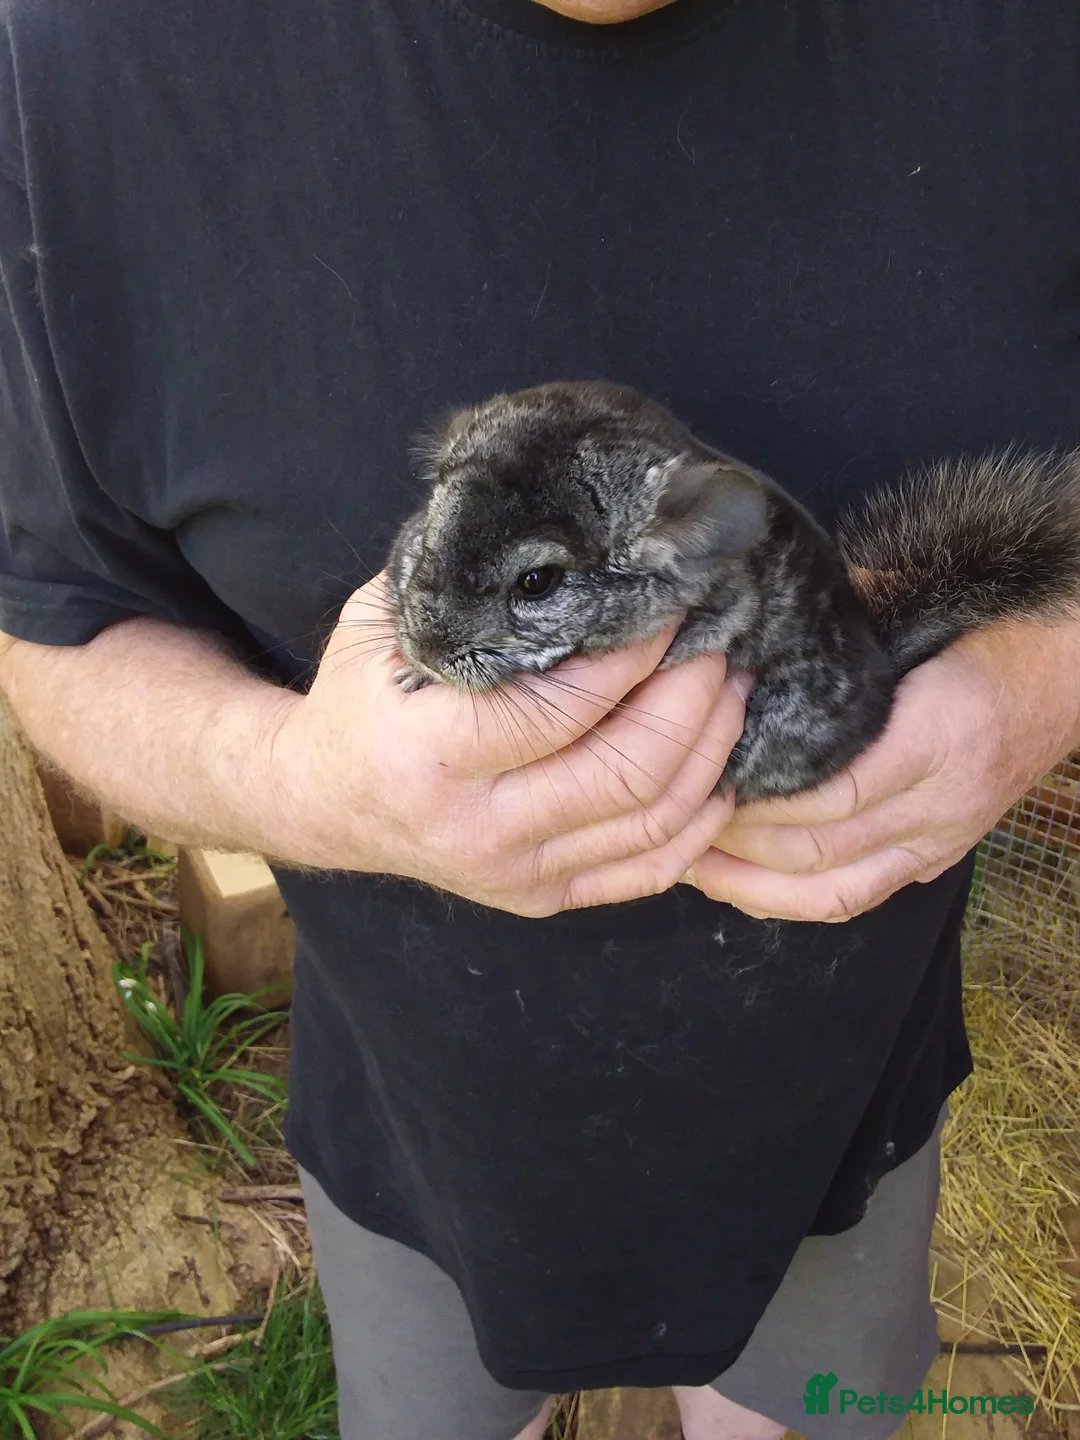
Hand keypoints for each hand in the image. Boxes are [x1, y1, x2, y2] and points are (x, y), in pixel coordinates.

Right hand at [272, 572, 746, 915]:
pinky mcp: (542, 898)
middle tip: (720, 644)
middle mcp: (476, 828)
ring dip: (711, 751)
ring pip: (653, 824)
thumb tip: (571, 539)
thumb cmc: (360, 697)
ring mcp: (514, 874)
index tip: (670, 604)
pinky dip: (700, 820)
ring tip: (734, 691)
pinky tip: (720, 768)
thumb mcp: (384, 624)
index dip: (636, 654)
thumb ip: (465, 587)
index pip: (563, 707)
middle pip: (628, 773)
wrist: (322, 800)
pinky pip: (650, 870)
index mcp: (430, 753)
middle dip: (692, 700)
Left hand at [682, 616, 1079, 922]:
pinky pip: (853, 899)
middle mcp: (941, 802)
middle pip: (821, 848)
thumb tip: (762, 616)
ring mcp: (939, 840)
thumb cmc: (989, 634)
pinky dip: (788, 900)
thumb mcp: (922, 610)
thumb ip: (846, 622)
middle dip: (738, 841)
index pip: (836, 793)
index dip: (762, 798)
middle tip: (675, 816)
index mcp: (938, 737)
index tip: (705, 776)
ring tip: (688, 859)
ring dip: (751, 883)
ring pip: (832, 892)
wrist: (1068, 676)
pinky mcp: (932, 861)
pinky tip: (735, 882)